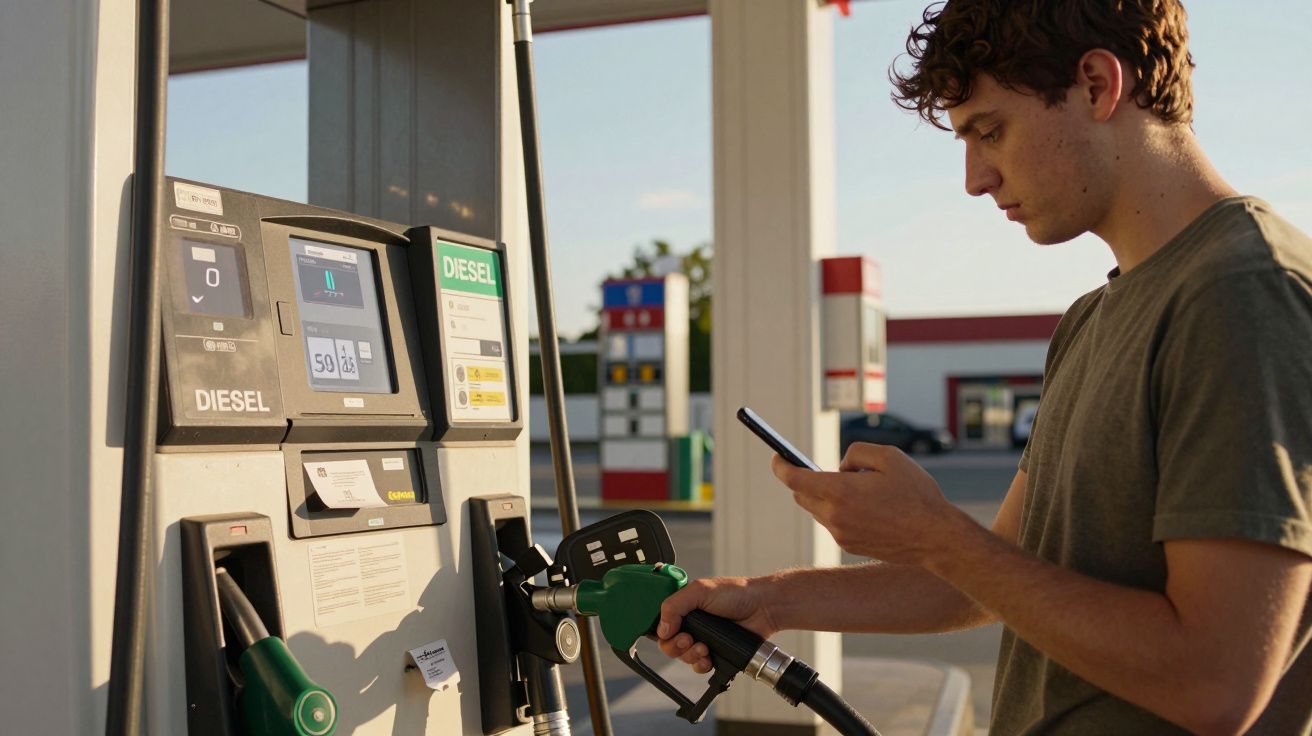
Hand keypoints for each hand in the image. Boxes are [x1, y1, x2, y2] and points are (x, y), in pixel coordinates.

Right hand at [656, 576, 779, 673]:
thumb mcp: (700, 590)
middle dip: (677, 646)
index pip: (662, 624)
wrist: (763, 608)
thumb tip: (662, 629)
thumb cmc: (736, 593)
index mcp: (685, 607)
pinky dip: (701, 665)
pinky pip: (699, 666)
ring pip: (683, 657)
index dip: (664, 633)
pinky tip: (709, 658)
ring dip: (690, 656)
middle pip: (669, 644)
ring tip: (704, 648)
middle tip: (690, 640)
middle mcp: (692, 624)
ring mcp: (703, 639)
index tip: (675, 632)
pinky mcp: (715, 653)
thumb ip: (675, 606)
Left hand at [773, 443, 963, 564]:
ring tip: (853, 486)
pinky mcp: (849, 546)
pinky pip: (832, 523)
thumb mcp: (889, 457)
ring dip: (824, 496)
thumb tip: (840, 467)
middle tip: (815, 468)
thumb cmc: (916, 494)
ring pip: (817, 510)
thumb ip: (856, 453)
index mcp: (840, 492)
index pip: (794, 479)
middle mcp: (835, 516)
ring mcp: (840, 534)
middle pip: (801, 495)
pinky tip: (863, 505)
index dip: (781, 466)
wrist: (936, 538)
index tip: (777, 457)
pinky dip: (838, 510)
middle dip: (804, 480)